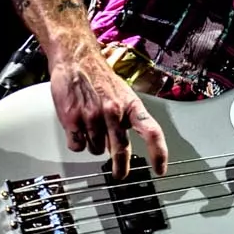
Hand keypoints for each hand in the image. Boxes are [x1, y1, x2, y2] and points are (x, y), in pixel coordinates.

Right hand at [47, 40, 168, 179]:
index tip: (160, 169)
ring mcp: (93, 117)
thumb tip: (126, 143)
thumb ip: (127, 118)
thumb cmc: (100, 78)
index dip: (158, 154)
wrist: (76, 59)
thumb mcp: (123, 94)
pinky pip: (78, 145)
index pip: (152, 132)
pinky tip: (77, 127)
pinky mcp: (73, 120)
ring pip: (96, 149)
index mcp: (131, 105)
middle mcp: (114, 112)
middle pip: (121, 150)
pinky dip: (77, 141)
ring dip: (94, 144)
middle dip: (121, 167)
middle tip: (120, 175)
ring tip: (90, 125)